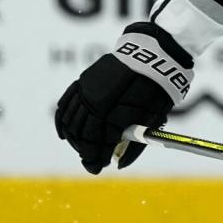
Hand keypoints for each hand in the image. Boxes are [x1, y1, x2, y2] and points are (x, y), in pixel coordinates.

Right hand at [55, 22, 192, 174]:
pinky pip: (66, 104)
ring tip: (84, 148)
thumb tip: (119, 165)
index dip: (97, 159)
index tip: (99, 168)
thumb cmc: (159, 88)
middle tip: (94, 160)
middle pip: (83, 135)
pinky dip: (63, 121)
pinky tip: (64, 133)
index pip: (98, 145)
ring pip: (71, 122)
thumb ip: (135, 143)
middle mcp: (95, 103)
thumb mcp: (153, 118)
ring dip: (76, 139)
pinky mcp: (84, 81)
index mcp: (113, 115)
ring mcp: (87, 91)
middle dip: (87, 151)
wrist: (155, 54)